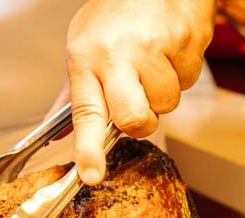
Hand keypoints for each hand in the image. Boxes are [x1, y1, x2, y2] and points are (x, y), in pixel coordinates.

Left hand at [64, 0, 214, 184]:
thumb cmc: (114, 11)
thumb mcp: (82, 46)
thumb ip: (73, 93)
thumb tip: (55, 133)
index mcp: (86, 59)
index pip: (86, 114)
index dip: (89, 149)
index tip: (91, 174)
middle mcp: (118, 54)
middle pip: (134, 119)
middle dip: (140, 124)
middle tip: (137, 105)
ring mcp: (155, 47)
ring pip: (166, 104)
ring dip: (162, 94)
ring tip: (152, 64)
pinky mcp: (187, 40)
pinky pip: (188, 80)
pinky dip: (181, 72)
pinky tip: (170, 50)